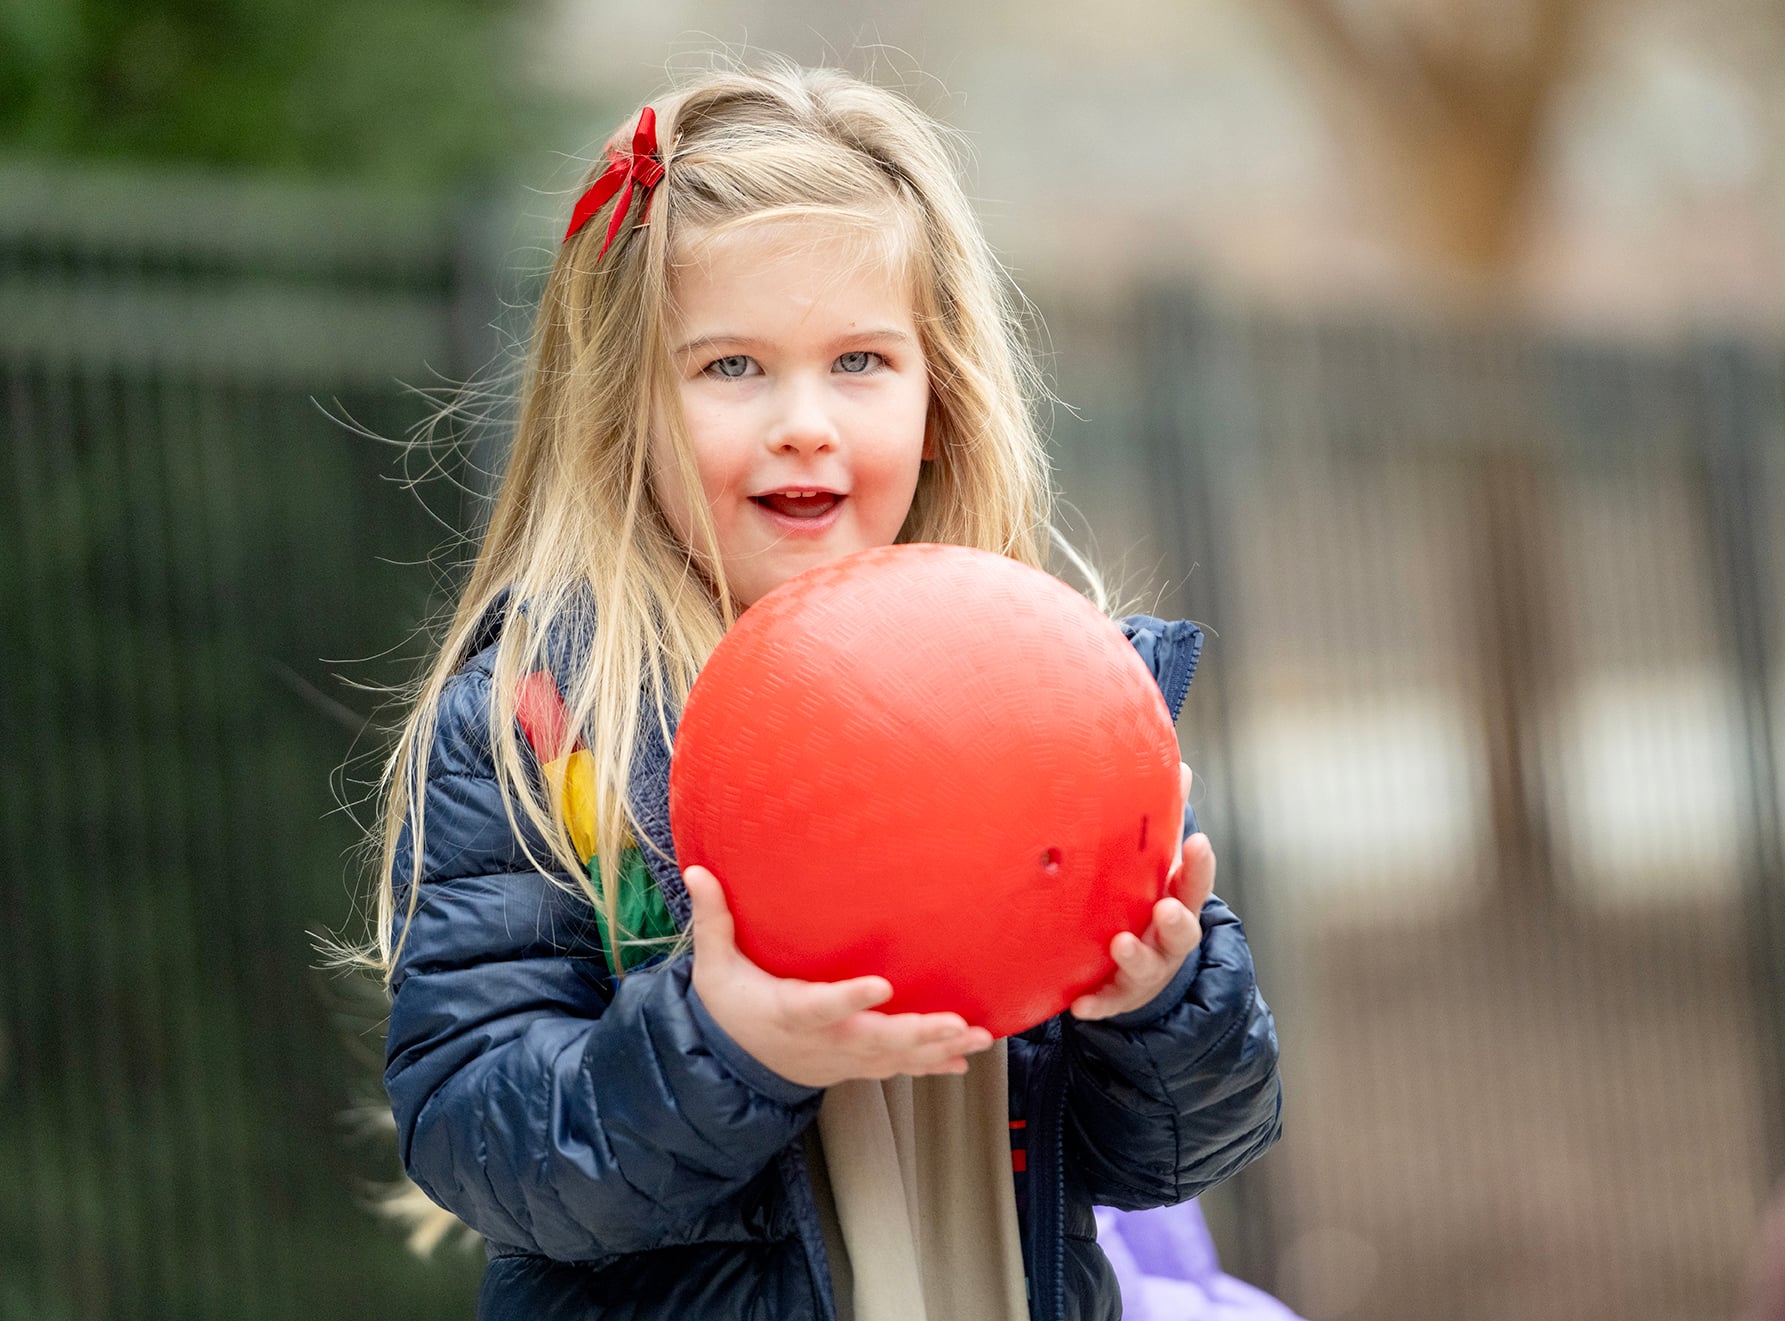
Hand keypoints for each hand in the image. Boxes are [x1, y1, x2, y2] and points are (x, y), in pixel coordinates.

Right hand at [685, 865, 994, 1088]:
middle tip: (955, 1023)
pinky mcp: (856, 1066)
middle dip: (916, 1033)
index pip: (820, 1007)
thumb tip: (697, 871)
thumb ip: (713, 920)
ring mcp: (843, 1059)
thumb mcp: (714, 967)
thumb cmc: (729, 1007)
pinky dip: (932, 1065)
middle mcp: (823, 1041)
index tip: (881, 985)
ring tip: (977, 1037)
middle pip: (873, 1041)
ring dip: (937, 1049)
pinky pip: (899, 1069)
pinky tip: (966, 1059)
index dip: (849, 999)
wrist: (733, 1067)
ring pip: (894, 1059)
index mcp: (789, 1013)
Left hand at [1070, 763, 1216, 1021]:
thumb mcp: (1157, 866)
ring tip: (1122, 944)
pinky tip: (1079, 1005)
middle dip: (1176, 920)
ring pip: (1146, 967)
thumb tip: (1181, 764)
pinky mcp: (1116, 996)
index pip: (1193, 883)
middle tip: (1166, 907)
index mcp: (1176, 902)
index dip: (1197, 866)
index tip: (1197, 843)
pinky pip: (1106, 1002)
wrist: (1138, 975)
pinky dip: (1096, 1003)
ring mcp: (1144, 971)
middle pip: (1181, 930)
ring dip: (1136, 956)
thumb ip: (1165, 821)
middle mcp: (1166, 939)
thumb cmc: (1144, 904)